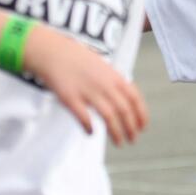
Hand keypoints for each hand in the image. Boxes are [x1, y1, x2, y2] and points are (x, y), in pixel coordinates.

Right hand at [23, 26, 147, 144]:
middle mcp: (104, 84)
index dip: (141, 115)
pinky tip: (91, 133)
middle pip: (124, 110)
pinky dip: (89, 127)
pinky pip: (84, 117)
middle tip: (132, 140)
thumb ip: (115, 83)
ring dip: (116, 132)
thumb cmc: (78, 61)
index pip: (134, 98)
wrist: (53, 52)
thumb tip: (128, 101)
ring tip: (119, 142)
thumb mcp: (103, 67)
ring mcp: (87, 91)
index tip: (142, 127)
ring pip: (109, 116)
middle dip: (131, 128)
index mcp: (114, 76)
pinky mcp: (70, 98)